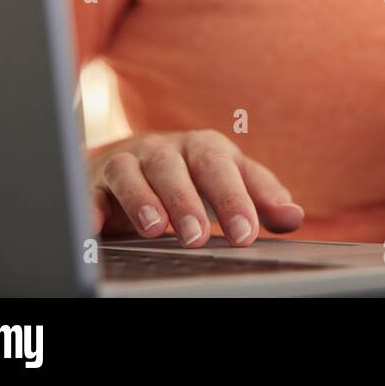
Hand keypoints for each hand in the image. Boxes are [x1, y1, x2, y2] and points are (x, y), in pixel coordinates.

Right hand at [87, 129, 303, 246]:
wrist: (137, 158)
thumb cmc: (195, 174)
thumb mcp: (232, 180)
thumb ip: (263, 197)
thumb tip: (294, 217)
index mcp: (205, 148)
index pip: (222, 169)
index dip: (236, 200)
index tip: (247, 233)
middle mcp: (166, 150)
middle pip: (176, 169)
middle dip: (188, 202)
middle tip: (199, 237)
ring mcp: (129, 162)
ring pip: (132, 174)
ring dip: (143, 201)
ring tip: (155, 230)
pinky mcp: (95, 182)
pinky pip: (91, 192)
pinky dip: (90, 207)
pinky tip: (96, 228)